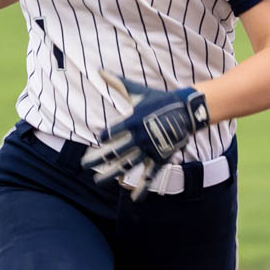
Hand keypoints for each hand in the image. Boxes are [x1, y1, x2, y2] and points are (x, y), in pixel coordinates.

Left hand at [82, 68, 209, 196]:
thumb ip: (117, 83)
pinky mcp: (161, 158)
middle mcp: (138, 138)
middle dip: (96, 160)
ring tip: (98, 182)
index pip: (110, 133)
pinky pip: (150, 176)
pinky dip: (142, 188)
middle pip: (113, 152)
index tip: (96, 140)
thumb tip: (99, 70)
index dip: (101, 137)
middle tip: (83, 166)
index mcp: (131, 121)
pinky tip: (133, 198)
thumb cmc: (159, 99)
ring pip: (127, 166)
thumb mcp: (137, 91)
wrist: (187, 110)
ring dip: (111, 175)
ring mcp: (150, 150)